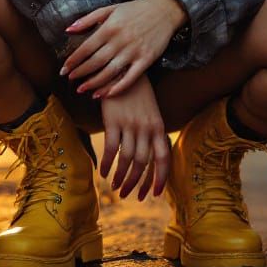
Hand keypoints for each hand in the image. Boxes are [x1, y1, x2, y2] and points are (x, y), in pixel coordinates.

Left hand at [60, 0, 186, 97]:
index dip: (74, 60)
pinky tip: (106, 94)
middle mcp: (121, 40)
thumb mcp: (110, 9)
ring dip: (94, 83)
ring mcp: (134, 51)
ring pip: (110, 72)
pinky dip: (117, 88)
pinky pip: (130, 78)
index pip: (86, 47)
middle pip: (96, 62)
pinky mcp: (146, 60)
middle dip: (80, 73)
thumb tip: (68, 30)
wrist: (164, 10)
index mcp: (110, 27)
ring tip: (82, 90)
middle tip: (71, 80)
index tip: (64, 69)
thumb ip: (88, 19)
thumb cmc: (135, 10)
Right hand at [99, 76, 170, 199]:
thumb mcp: (151, 113)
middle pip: (144, 163)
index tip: (154, 194)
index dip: (160, 179)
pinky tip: (102, 172)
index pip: (164, 158)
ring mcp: (130, 125)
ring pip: (127, 159)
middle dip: (135, 183)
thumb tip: (153, 159)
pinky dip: (107, 164)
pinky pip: (110, 149)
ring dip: (121, 177)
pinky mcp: (113, 121)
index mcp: (159, 127)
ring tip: (115, 186)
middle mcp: (146, 128)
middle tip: (128, 195)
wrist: (123, 71)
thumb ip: (153, 134)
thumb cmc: (138, 95)